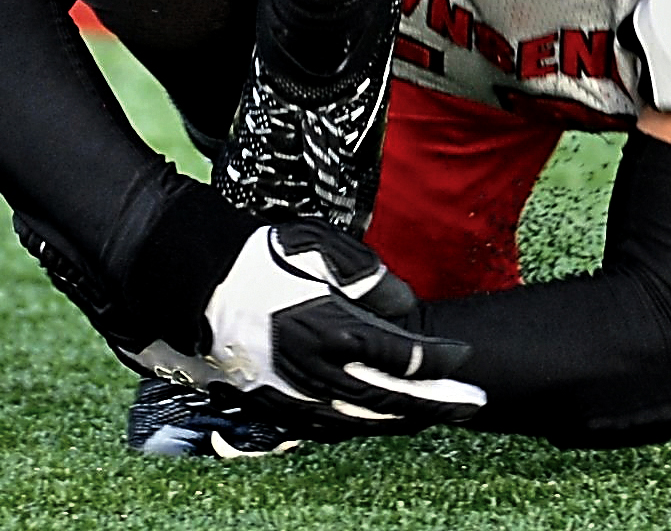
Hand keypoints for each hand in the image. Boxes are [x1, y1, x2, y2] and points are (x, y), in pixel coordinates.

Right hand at [148, 222, 482, 431]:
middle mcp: (320, 371)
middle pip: (393, 399)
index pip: (403, 359)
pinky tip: (381, 418)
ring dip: (406, 417)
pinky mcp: (279, 404)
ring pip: (365, 418)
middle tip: (472, 402)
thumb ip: (369, 275)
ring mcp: (298, 394)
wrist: (198, 283)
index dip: (439, 361)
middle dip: (438, 403)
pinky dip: (364, 423)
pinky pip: (331, 423)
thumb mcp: (320, 247)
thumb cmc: (261, 257)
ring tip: (437, 412)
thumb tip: (403, 305)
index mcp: (334, 329)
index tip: (465, 358)